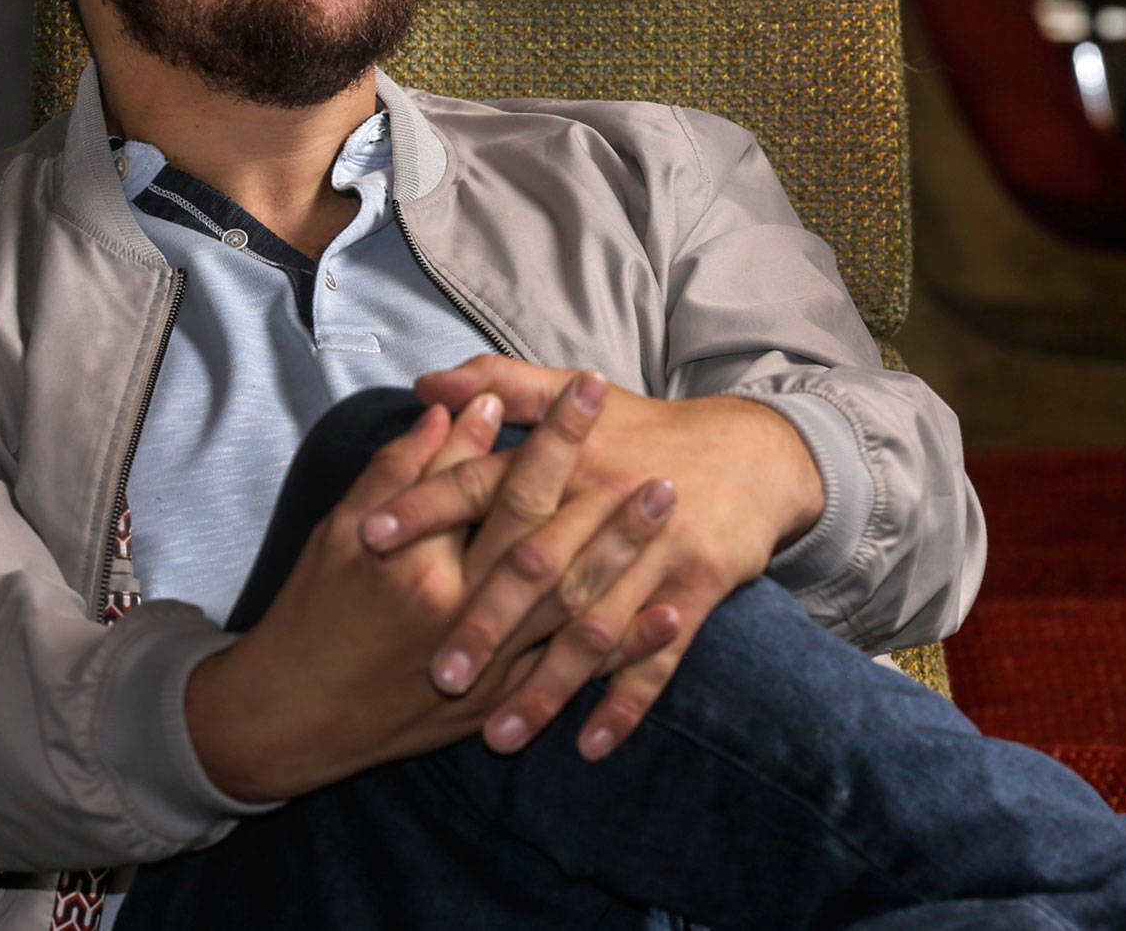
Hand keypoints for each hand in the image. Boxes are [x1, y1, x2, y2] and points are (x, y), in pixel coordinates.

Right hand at [183, 387, 669, 800]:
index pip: (500, 484)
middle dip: (608, 508)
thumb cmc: (312, 610)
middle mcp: (460, 617)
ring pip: (572, 614)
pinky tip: (669, 618)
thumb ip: (406, 467)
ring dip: (626, 565)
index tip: (590, 389)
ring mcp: (486, 670)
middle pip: (550, 549)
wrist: (294, 716)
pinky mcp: (499, 703)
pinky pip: (575, 675)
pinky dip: (626, 650)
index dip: (549, 436)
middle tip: (661, 467)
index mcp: (423, 567)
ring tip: (670, 524)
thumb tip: (462, 406)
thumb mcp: (342, 527)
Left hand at [359, 356, 825, 764]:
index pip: (485, 483)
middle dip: (486, 622)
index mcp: (568, 461)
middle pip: (537, 568)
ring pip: (592, 628)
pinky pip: (661, 657)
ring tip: (500, 736)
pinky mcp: (697, 589)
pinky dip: (627, 702)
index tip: (370, 536)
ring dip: (549, 686)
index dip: (428, 507)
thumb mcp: (574, 394)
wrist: (754, 452)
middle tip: (437, 674)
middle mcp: (606, 505)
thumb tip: (426, 382)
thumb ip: (500, 383)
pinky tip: (591, 744)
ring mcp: (656, 552)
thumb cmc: (646, 430)